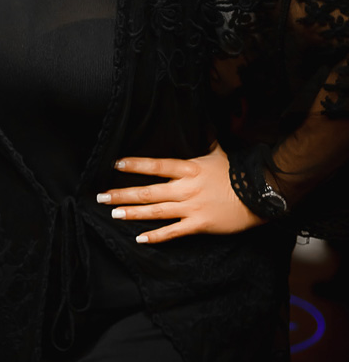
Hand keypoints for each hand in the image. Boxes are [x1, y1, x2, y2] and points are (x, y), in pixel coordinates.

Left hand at [95, 141, 265, 243]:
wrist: (260, 195)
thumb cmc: (238, 174)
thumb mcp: (218, 154)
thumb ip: (206, 141)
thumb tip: (202, 123)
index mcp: (189, 169)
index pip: (156, 165)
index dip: (135, 165)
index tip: (116, 165)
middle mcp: (186, 188)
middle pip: (148, 191)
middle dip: (122, 194)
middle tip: (101, 197)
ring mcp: (191, 207)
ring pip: (156, 211)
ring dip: (133, 213)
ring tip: (114, 214)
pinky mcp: (199, 224)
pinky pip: (173, 232)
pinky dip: (156, 236)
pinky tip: (140, 238)